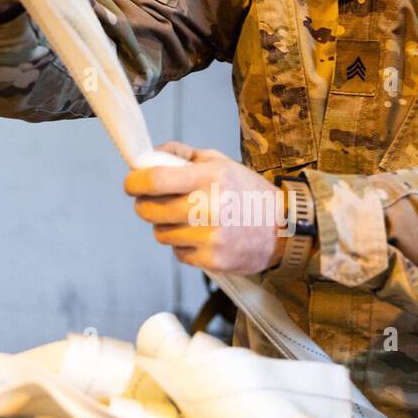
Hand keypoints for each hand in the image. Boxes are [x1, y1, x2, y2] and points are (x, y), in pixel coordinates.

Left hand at [125, 142, 286, 273]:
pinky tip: (203, 238)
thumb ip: (183, 156)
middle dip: (145, 205)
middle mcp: (209, 207)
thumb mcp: (222, 163)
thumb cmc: (248, 192)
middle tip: (155, 203)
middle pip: (149, 210)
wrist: (285, 229)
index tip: (131, 184)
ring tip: (189, 220)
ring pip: (161, 234)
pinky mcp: (212, 260)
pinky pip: (178, 253)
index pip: (154, 180)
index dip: (134, 182)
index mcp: (210, 177)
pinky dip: (184, 246)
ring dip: (167, 227)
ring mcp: (210, 237)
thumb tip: (147, 157)